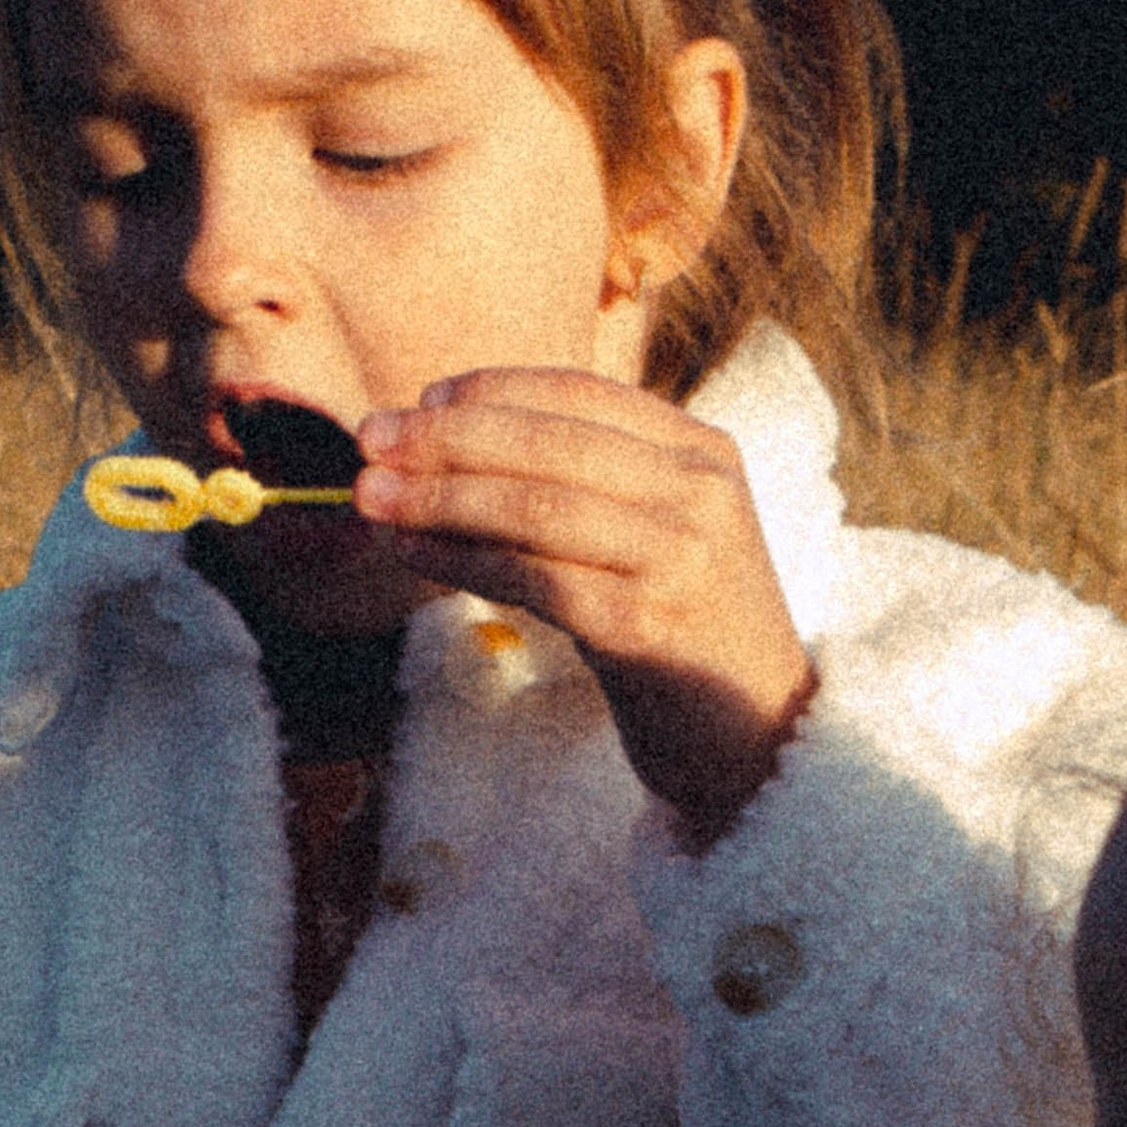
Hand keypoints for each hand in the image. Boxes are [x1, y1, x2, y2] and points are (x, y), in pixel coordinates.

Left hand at [352, 370, 816, 847]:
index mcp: (703, 451)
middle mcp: (700, 495)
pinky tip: (413, 556)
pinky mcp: (648, 629)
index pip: (581, 393)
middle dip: (446, 440)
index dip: (489, 392)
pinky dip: (462, 563)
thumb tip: (444, 438)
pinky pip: (533, 581)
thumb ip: (586, 480)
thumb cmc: (684, 627)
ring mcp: (680, 560)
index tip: (418, 403)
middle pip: (548, 445)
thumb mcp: (654, 532)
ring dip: (439, 500)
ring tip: (372, 499)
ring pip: (534, 508)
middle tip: (368, 442)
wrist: (758, 734)